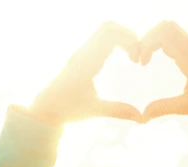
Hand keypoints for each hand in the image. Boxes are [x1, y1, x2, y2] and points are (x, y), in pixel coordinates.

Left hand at [27, 21, 144, 126]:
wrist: (45, 108)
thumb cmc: (67, 109)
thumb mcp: (94, 110)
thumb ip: (118, 111)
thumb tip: (141, 118)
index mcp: (86, 63)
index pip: (110, 37)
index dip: (129, 42)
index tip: (137, 60)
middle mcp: (83, 53)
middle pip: (108, 27)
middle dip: (128, 36)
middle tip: (138, 54)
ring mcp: (81, 52)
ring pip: (104, 30)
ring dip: (121, 37)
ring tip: (132, 55)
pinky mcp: (82, 55)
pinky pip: (100, 38)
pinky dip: (115, 41)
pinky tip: (122, 57)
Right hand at [139, 20, 187, 143]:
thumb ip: (164, 108)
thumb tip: (143, 116)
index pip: (165, 35)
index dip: (147, 44)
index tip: (142, 63)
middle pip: (165, 26)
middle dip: (148, 38)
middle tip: (141, 58)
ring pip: (171, 28)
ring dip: (154, 39)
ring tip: (146, 58)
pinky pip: (176, 35)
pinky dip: (162, 41)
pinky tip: (157, 58)